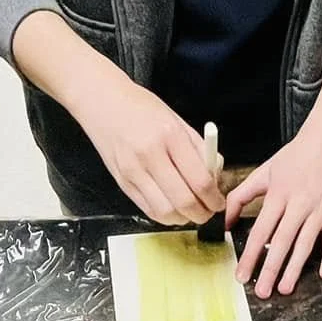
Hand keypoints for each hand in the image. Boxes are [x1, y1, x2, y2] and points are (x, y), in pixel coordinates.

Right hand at [76, 79, 222, 224]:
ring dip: (183, 218)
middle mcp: (150, 155)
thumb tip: (215, 176)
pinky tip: (172, 207)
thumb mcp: (178, 121)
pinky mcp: (122, 182)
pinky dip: (164, 215)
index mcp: (170, 136)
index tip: (219, 202)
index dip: (214, 198)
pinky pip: (148, 209)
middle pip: (183, 201)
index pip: (200, 180)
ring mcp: (133, 171)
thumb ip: (199, 150)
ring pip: (165, 212)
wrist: (102, 102)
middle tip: (208, 212)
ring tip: (190, 211)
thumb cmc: (142, 108)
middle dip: (202, 214)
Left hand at [226, 109, 321, 297]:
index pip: (261, 231)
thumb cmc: (296, 156)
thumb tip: (227, 221)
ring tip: (285, 288)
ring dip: (295, 269)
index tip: (242, 274)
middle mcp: (299, 204)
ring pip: (305, 244)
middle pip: (282, 242)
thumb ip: (241, 196)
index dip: (250, 255)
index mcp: (279, 194)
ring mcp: (320, 210)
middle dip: (270, 269)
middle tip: (262, 291)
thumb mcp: (264, 171)